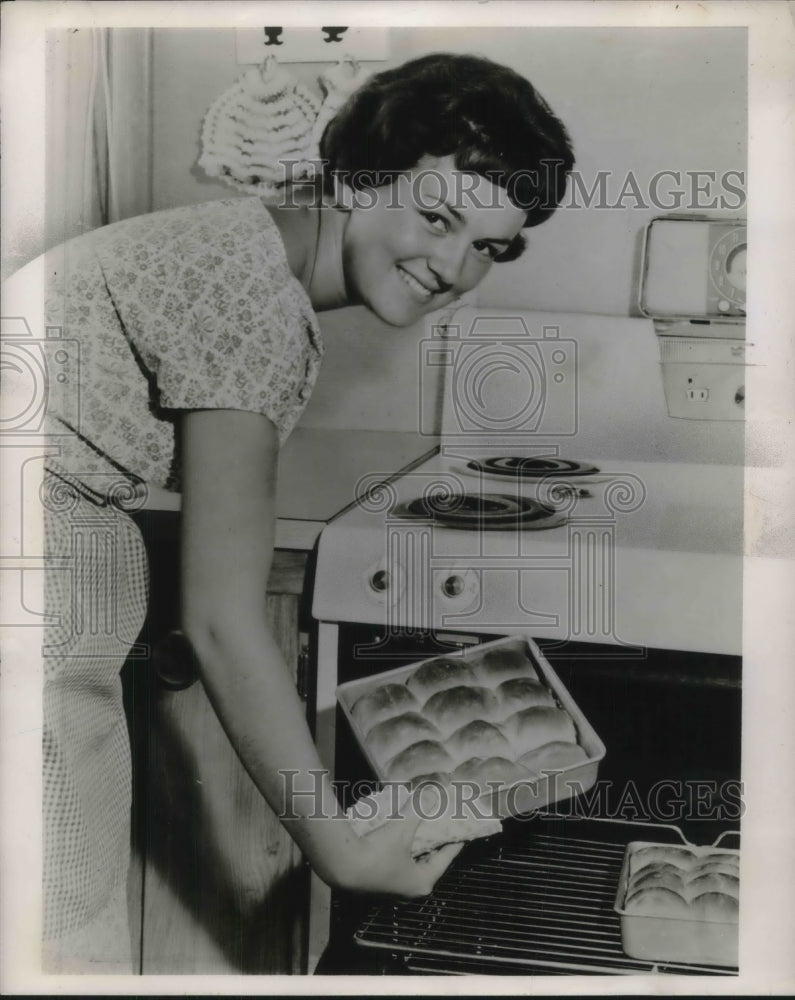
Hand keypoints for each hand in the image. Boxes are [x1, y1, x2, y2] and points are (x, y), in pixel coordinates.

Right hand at [334, 791, 463, 897]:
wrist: (343, 866)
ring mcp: (391, 891)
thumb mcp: (402, 829)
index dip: (453, 845)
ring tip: (419, 836)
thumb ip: (417, 810)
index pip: (445, 860)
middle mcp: (409, 892)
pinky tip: (396, 842)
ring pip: (411, 868)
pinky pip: (395, 868)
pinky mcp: (376, 886)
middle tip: (441, 833)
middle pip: (428, 866)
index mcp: (422, 882)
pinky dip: (399, 855)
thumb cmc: (378, 852)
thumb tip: (433, 792)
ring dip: (415, 853)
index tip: (461, 835)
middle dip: (434, 849)